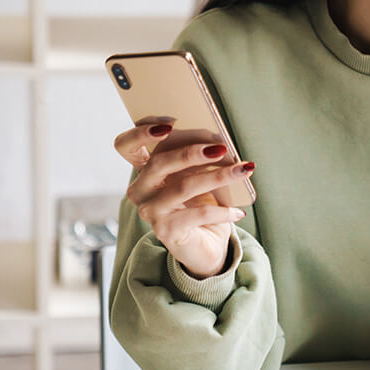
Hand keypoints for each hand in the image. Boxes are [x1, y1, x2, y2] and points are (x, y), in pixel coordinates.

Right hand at [114, 123, 253, 278]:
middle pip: (159, 162)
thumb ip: (198, 157)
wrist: (205, 246)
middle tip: (221, 147)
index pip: (125, 146)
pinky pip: (199, 214)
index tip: (170, 123)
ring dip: (218, 176)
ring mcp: (150, 211)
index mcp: (145, 171)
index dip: (141, 132)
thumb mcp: (197, 175)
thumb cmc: (200, 204)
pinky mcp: (166, 231)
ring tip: (243, 170)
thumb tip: (219, 142)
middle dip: (192, 151)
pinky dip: (222, 210)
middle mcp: (141, 191)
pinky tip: (238, 211)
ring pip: (184, 186)